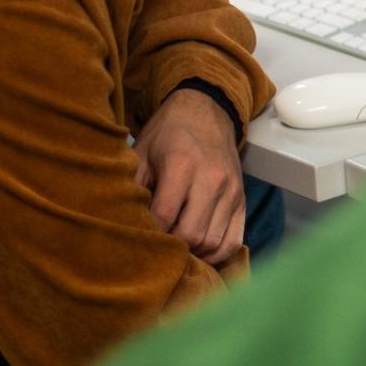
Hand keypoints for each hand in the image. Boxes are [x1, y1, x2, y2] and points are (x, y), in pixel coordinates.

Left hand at [134, 89, 244, 265]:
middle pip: (191, 235)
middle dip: (171, 247)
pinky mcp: (242, 199)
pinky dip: (216, 254)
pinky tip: (199, 251)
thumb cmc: (167, 134)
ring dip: (192, 253)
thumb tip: (122, 224)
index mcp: (182, 165)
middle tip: (155, 246)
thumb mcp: (141, 152)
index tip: (137, 237)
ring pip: (213, 242)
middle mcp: (212, 179)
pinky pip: (234, 240)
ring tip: (175, 249)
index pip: (164, 217)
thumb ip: (132, 186)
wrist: (207, 111)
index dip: (149, 234)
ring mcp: (231, 191)